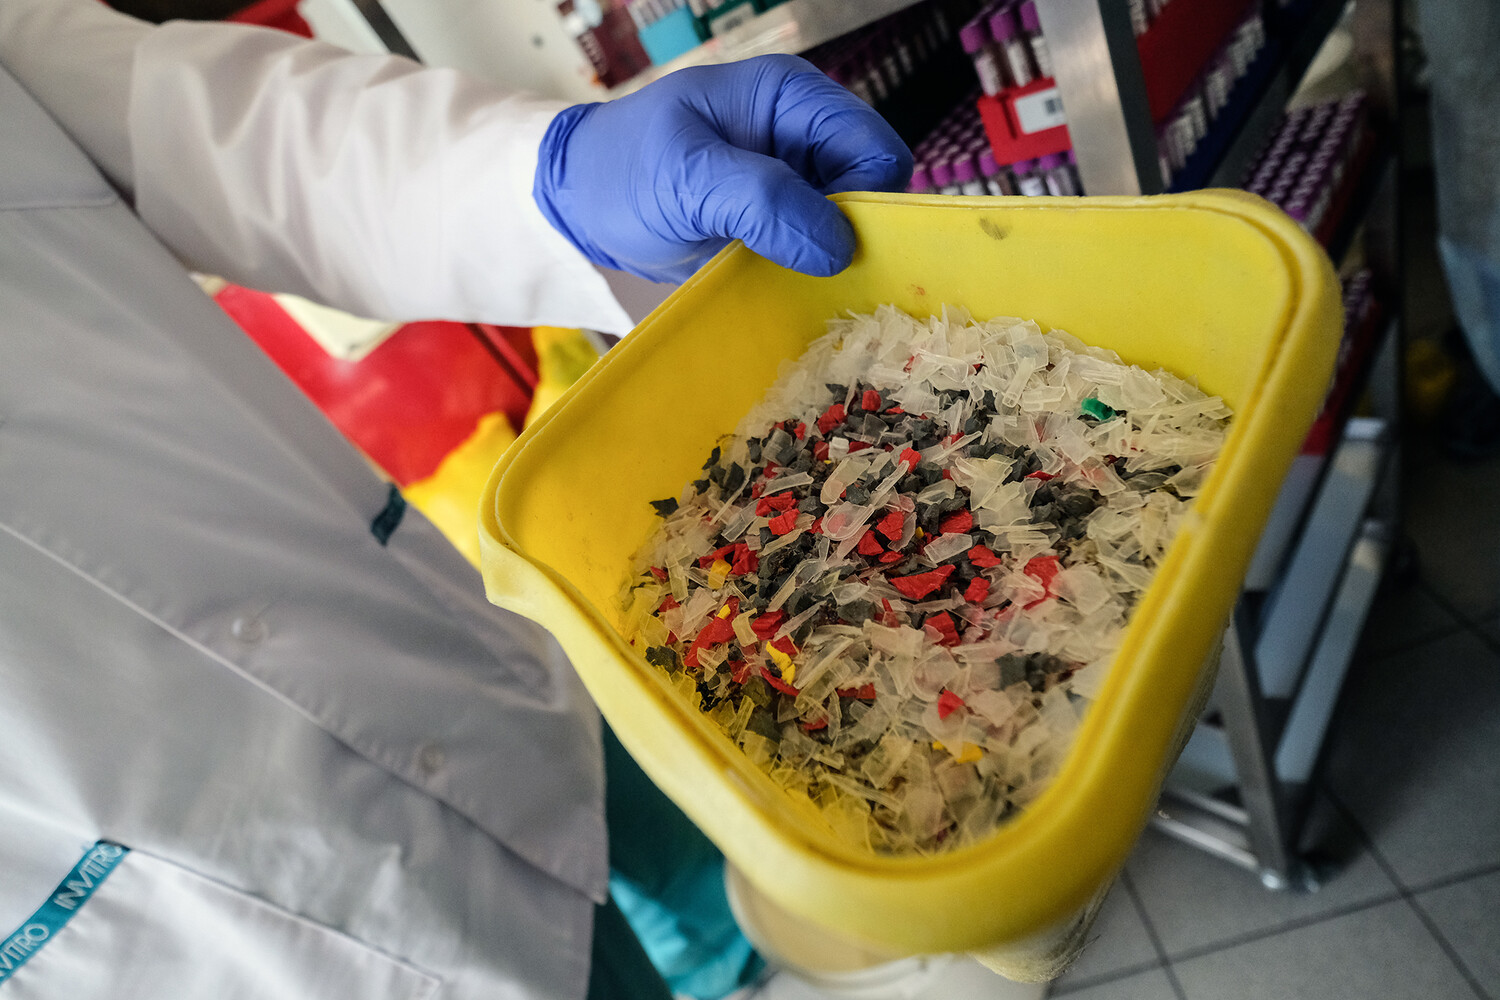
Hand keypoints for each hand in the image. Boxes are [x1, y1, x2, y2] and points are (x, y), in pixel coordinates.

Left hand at [533, 54, 912, 283]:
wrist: (580, 205)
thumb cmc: (624, 171)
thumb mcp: (687, 178)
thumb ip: (763, 201)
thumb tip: (838, 245)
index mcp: (790, 99)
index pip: (874, 147)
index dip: (869, 199)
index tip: (838, 248)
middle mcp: (804, 137)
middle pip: (872, 189)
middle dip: (858, 234)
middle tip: (822, 277)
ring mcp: (794, 184)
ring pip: (852, 226)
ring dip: (836, 262)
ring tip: (802, 287)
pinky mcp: (780, 226)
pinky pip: (821, 252)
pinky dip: (813, 275)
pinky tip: (791, 291)